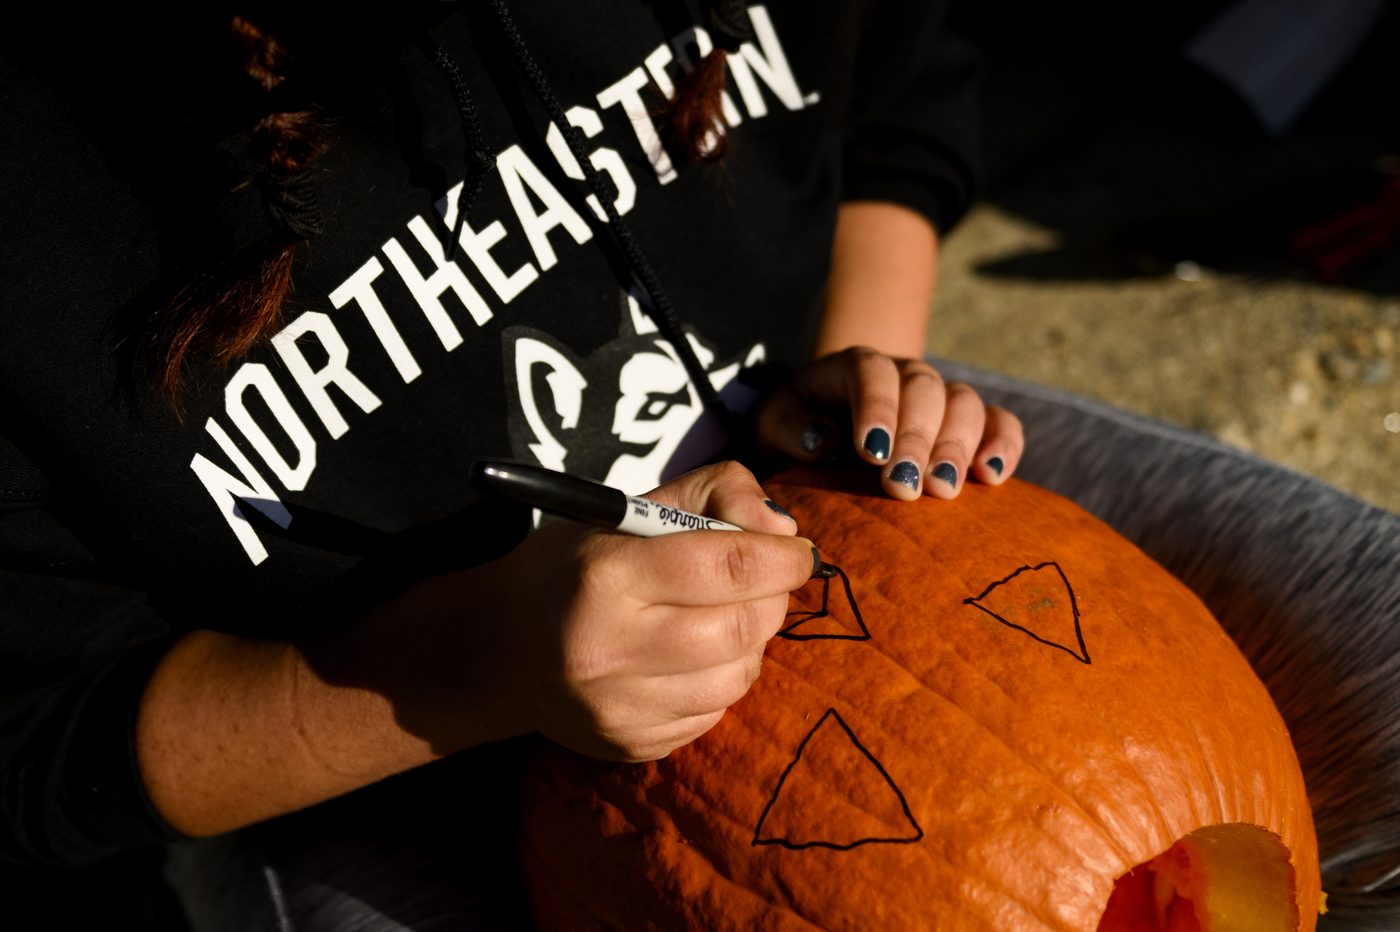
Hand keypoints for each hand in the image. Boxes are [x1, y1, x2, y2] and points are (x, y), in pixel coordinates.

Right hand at [401, 461, 814, 762]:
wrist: (498, 650)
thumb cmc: (574, 567)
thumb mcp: (629, 508)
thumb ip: (713, 494)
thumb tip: (783, 529)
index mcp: (606, 575)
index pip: (728, 566)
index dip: (782, 558)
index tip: (798, 551)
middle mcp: (608, 647)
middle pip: (742, 628)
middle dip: (772, 599)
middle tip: (765, 583)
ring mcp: (618, 708)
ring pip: (737, 677)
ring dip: (751, 642)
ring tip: (722, 618)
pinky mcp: (630, 745)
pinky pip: (713, 713)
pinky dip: (721, 680)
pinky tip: (691, 658)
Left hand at [754, 347, 1024, 500]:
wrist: (826, 426)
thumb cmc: (795, 429)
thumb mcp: (773, 423)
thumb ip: (789, 426)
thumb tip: (825, 442)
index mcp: (853, 367)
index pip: (871, 372)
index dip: (877, 408)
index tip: (871, 454)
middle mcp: (903, 375)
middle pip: (925, 389)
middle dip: (917, 438)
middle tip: (904, 486)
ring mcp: (940, 397)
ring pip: (965, 402)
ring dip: (958, 446)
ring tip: (944, 490)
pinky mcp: (968, 425)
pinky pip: (999, 422)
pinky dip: (1003, 444)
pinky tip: (993, 476)